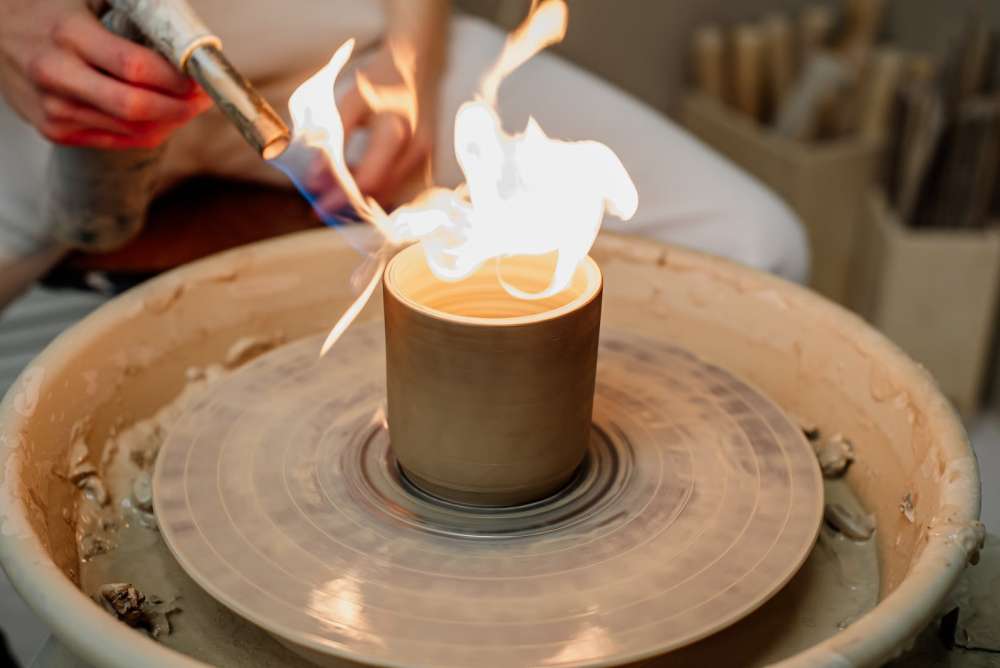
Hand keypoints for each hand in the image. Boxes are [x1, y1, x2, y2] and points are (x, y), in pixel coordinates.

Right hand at [0, 0, 210, 148]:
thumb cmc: (48, 9)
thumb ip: (134, 12)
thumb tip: (185, 29)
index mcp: (67, 32)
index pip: (134, 66)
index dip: (176, 78)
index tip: (201, 76)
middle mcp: (57, 73)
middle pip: (135, 106)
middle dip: (180, 107)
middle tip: (204, 100)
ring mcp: (53, 107)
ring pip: (131, 129)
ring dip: (170, 121)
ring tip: (188, 106)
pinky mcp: (54, 130)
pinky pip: (117, 140)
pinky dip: (148, 132)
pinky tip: (163, 118)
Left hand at [308, 44, 439, 216]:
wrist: (414, 66)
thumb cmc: (379, 81)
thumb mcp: (350, 104)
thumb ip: (333, 141)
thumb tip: (315, 179)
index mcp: (395, 132)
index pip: (367, 180)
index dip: (340, 197)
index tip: (316, 206)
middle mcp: (415, 150)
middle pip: (378, 193)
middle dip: (347, 205)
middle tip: (319, 208)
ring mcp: (425, 158)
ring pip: (389, 194)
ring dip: (361, 201)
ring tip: (333, 197)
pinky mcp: (426, 162)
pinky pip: (399, 187)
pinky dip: (375, 192)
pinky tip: (355, 185)